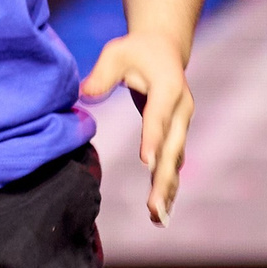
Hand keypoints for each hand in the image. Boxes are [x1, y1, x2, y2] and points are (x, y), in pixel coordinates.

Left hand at [81, 33, 195, 224]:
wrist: (164, 49)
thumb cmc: (136, 51)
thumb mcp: (116, 52)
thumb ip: (102, 74)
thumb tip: (84, 94)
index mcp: (168, 87)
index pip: (158, 116)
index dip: (152, 138)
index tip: (146, 162)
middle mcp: (181, 109)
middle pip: (171, 148)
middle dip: (163, 178)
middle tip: (154, 206)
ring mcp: (182, 125)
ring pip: (174, 162)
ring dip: (167, 190)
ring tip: (157, 217)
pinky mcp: (177, 136)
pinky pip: (172, 165)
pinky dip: (167, 188)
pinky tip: (160, 212)